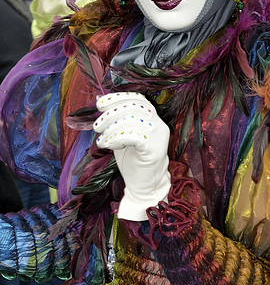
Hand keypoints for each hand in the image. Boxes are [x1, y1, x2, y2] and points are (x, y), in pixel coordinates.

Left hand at [94, 92, 170, 220]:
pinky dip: (116, 138)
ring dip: (110, 129)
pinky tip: (108, 145)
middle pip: (133, 108)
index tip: (100, 104)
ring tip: (101, 140)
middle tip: (97, 126)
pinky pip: (133, 136)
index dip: (117, 98)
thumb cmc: (133, 161)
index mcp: (153, 118)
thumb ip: (116, 120)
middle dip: (110, 114)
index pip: (137, 99)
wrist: (145, 186)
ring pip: (131, 121)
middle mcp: (158, 124)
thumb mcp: (122, 136)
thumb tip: (100, 101)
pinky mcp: (153, 149)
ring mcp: (158, 136)